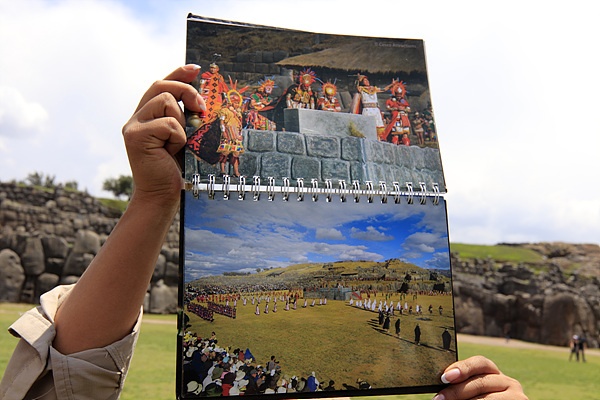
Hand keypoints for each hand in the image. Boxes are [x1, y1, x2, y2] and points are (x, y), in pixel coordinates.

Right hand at [122, 64, 205, 205]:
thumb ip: (183, 118)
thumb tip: (200, 99)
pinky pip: (169, 124)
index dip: (178, 73)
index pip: (160, 85)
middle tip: (201, 108)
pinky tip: (172, 152)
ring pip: (165, 102)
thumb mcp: (182, 138)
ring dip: (181, 123)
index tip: (196, 69)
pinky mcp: (135, 136)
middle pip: (161, 86)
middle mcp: (136, 118)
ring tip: (178, 144)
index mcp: (147, 116)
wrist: (161, 196)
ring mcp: (133, 126)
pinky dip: (178, 138)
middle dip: (185, 91)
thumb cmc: (175, 170)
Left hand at [433, 356, 527, 399]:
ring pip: (486, 398)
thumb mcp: (473, 391)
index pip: (480, 363)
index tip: (444, 377)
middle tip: (439, 399)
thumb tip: (442, 383)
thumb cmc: (480, 399)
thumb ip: (462, 385)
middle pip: (480, 382)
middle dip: (456, 391)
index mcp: (495, 373)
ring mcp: (517, 397)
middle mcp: (509, 382)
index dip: (462, 368)